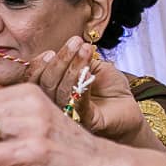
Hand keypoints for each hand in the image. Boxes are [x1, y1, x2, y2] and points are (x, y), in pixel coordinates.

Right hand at [28, 39, 149, 143]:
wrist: (130, 107)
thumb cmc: (110, 88)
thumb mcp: (92, 66)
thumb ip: (77, 59)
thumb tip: (68, 48)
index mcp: (53, 92)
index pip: (35, 81)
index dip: (38, 66)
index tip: (51, 51)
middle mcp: (57, 107)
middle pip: (46, 85)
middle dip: (60, 61)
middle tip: (75, 42)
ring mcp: (71, 117)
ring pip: (61, 93)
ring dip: (73, 68)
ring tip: (86, 50)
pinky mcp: (88, 123)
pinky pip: (79, 105)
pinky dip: (82, 86)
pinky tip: (88, 72)